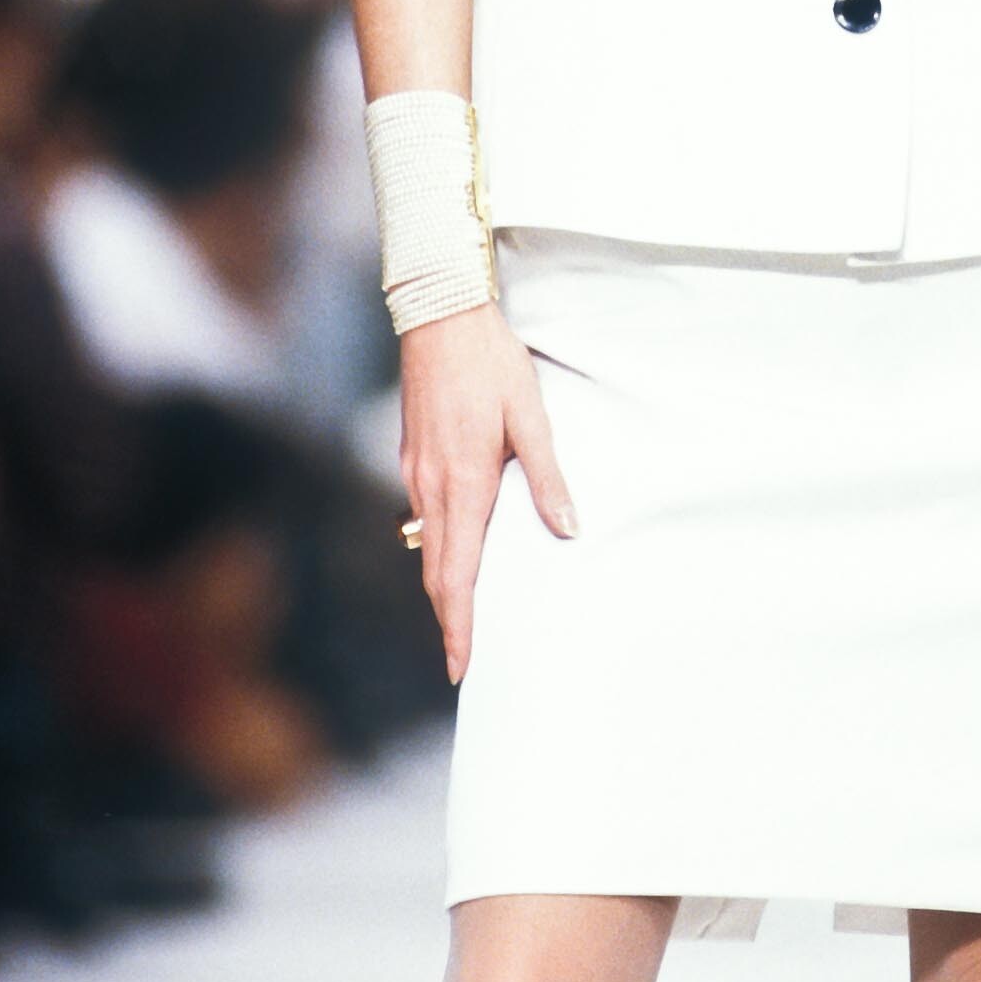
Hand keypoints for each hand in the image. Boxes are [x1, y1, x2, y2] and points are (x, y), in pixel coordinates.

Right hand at [398, 304, 579, 683]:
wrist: (440, 316)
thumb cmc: (491, 361)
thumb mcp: (530, 414)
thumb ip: (546, 475)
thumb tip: (568, 528)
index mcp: (465, 484)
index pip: (459, 575)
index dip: (460, 625)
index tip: (461, 665)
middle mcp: (432, 487)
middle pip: (437, 572)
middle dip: (450, 619)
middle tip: (462, 660)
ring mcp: (417, 471)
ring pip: (427, 546)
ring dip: (443, 585)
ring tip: (461, 615)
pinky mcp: (413, 455)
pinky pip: (423, 516)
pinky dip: (437, 547)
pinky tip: (454, 548)